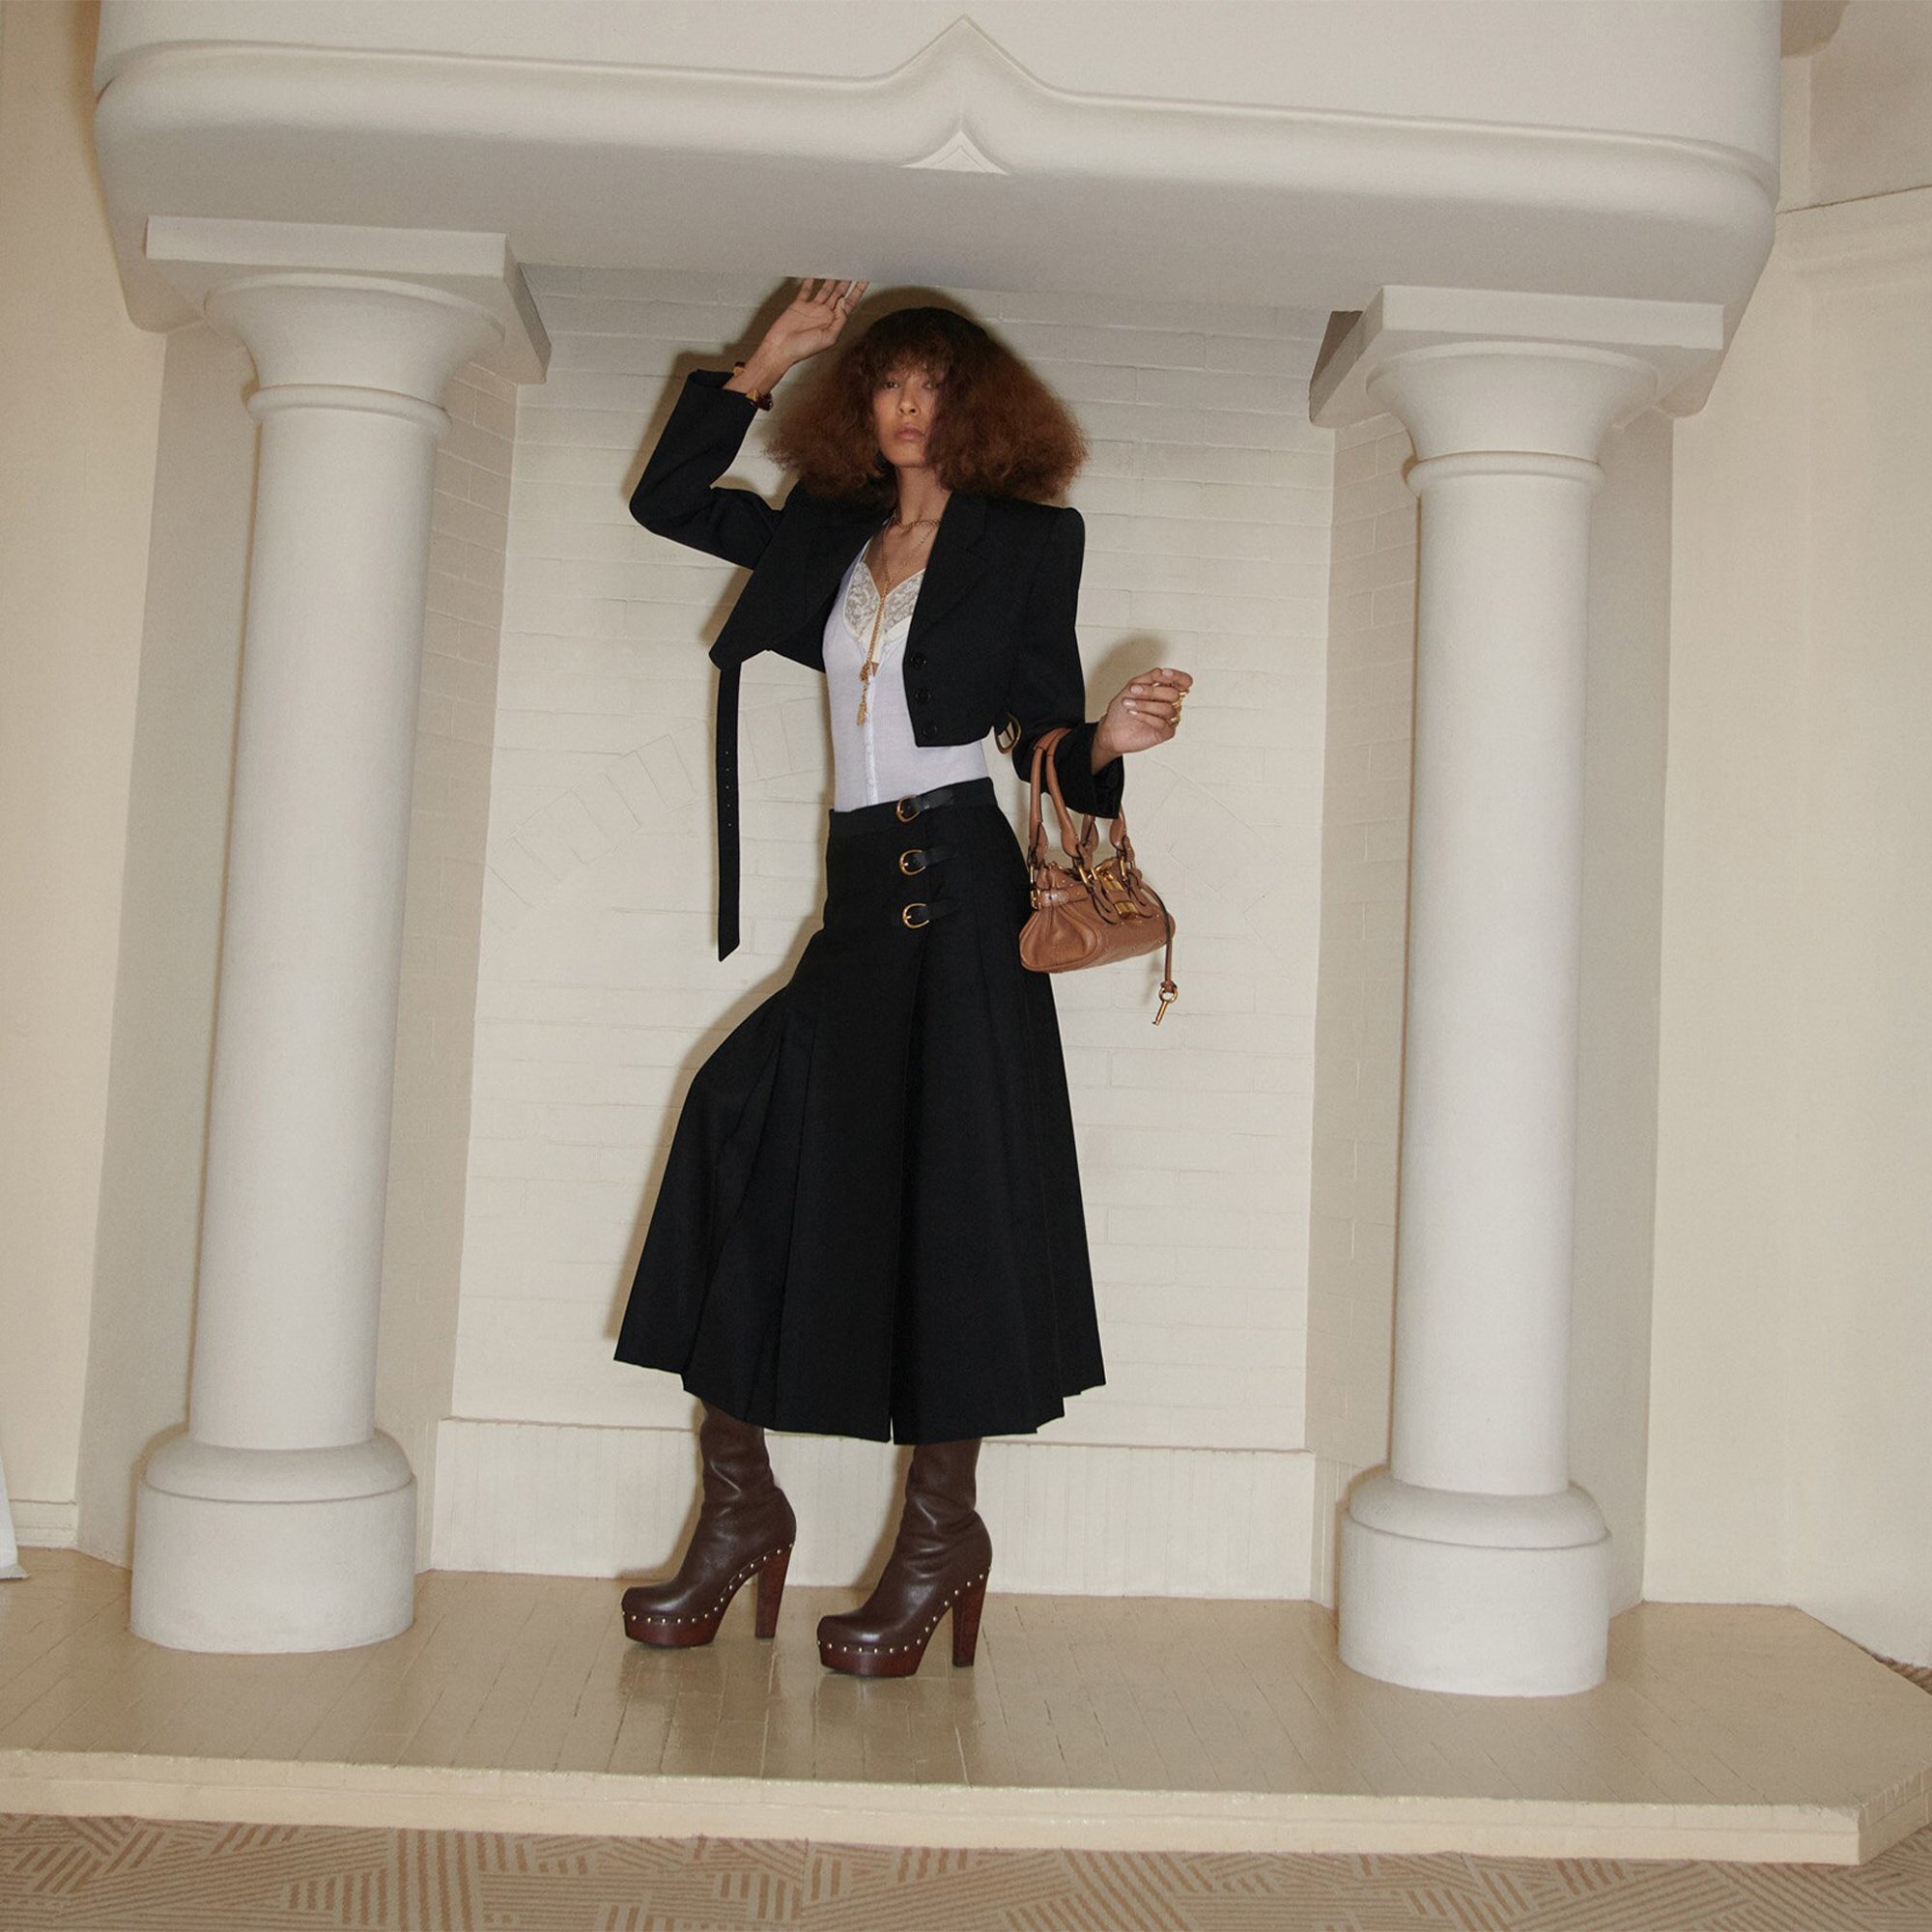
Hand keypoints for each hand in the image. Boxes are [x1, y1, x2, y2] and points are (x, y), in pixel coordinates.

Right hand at [737, 277, 867, 389]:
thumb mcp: (828, 337)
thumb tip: (843, 301)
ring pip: (825, 290)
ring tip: (839, 268)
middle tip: (853, 268)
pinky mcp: (799, 305)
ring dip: (832, 280)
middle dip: (847, 282)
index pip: (849, 304)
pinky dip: (810, 282)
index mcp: (833, 322)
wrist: (781, 348)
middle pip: (839, 294)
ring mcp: (812, 309)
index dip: (857, 291)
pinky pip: (806, 290)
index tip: (864, 279)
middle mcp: (824, 315)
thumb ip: (839, 319)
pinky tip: (814, 274)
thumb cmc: (803, 349)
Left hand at [1093, 666, 1192, 763]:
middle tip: (1133, 690)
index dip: (1177, 676)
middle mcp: (1170, 704)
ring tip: (1128, 704)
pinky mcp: (1166, 732)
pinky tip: (1133, 714)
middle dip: (1152, 691)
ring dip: (1144, 705)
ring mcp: (1170, 719)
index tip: (1162, 673)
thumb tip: (1162, 672)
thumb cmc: (1122, 708)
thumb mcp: (1133, 686)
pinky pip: (1162, 723)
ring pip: (1167, 709)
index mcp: (1166, 690)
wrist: (1110, 729)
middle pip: (1174, 694)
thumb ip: (1150, 677)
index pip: (1183, 682)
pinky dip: (1145, 717)